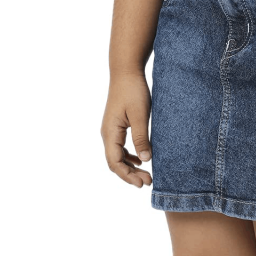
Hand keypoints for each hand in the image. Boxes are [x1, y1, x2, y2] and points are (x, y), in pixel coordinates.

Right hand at [101, 71, 152, 188]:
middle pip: (115, 163)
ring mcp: (110, 131)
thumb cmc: (133, 91)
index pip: (115, 162)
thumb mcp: (140, 115)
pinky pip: (120, 148)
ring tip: (147, 175)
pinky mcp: (116, 127)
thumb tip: (146, 160)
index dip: (127, 176)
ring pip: (117, 157)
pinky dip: (130, 158)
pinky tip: (141, 160)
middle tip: (149, 182)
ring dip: (130, 167)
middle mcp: (107, 134)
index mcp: (110, 132)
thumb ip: (142, 138)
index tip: (142, 183)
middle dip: (130, 175)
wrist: (126, 72)